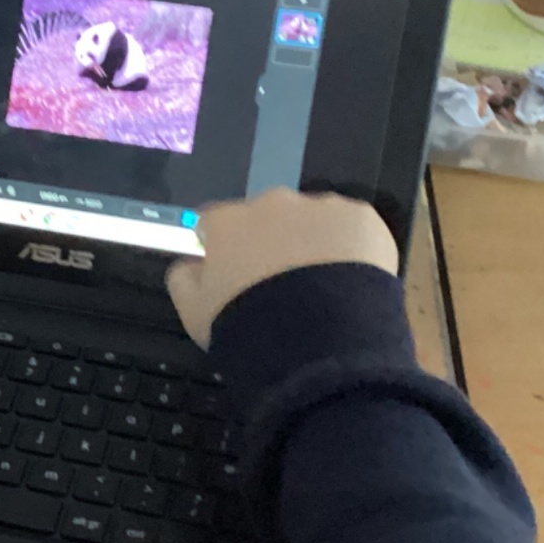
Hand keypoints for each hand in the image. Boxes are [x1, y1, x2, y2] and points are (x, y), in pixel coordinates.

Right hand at [166, 189, 397, 348]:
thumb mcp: (194, 312)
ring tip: (321, 287)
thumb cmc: (247, 325)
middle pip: (266, 216)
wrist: (317, 339)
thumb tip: (188, 264)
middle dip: (271, 241)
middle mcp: (270, 203)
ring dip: (312, 242)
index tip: (232, 271)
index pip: (214, 221)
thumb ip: (182, 278)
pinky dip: (352, 247)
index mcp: (226, 222)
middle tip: (282, 284)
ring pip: (312, 219)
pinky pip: (352, 227)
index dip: (221, 246)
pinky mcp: (361, 217)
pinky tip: (351, 280)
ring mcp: (318, 207)